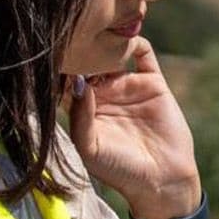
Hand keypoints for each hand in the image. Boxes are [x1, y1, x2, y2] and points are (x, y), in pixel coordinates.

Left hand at [66, 36, 201, 218]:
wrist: (161, 179)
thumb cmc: (119, 169)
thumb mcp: (89, 147)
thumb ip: (79, 116)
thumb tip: (78, 82)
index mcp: (81, 109)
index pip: (65, 79)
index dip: (61, 67)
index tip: (57, 56)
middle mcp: (103, 94)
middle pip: (87, 61)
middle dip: (81, 49)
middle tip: (77, 39)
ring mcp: (127, 86)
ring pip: (112, 54)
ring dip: (106, 42)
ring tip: (101, 38)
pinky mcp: (152, 83)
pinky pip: (143, 55)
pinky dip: (135, 42)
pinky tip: (127, 40)